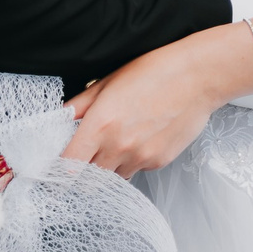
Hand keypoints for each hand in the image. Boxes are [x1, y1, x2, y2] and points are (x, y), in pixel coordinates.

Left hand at [57, 26, 250, 176]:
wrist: (196, 78)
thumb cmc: (152, 73)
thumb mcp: (106, 83)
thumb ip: (79, 105)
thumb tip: (59, 118)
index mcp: (100, 125)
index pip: (69, 164)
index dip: (59, 170)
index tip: (56, 169)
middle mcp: (119, 146)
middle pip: (89, 178)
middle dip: (83, 171)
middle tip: (85, 157)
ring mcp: (141, 157)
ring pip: (113, 178)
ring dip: (108, 168)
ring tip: (116, 143)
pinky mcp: (159, 162)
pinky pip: (136, 170)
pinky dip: (132, 162)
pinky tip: (139, 139)